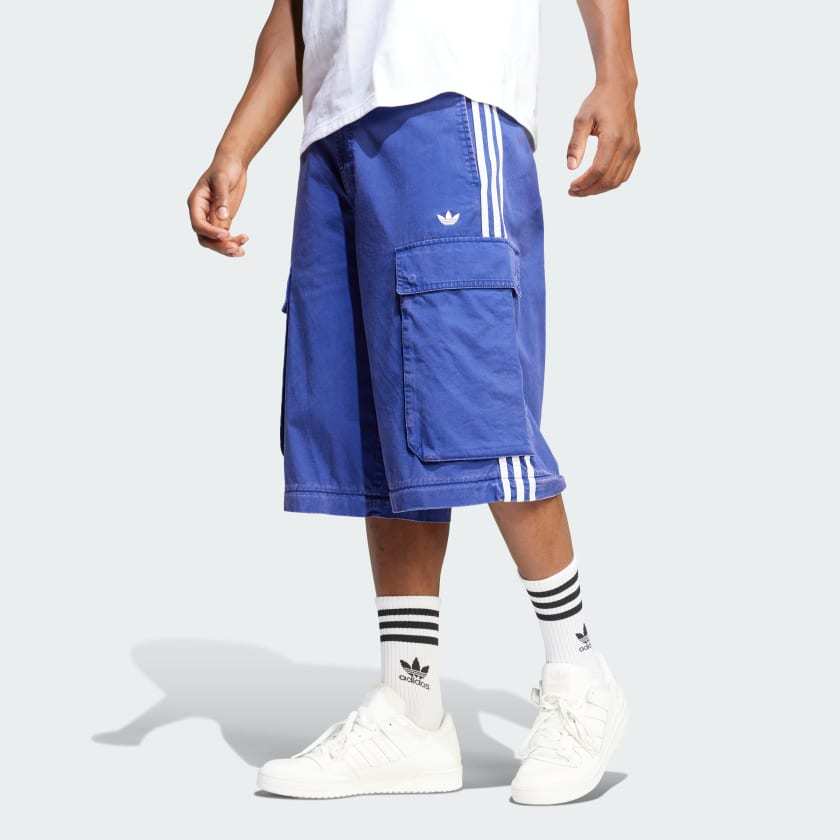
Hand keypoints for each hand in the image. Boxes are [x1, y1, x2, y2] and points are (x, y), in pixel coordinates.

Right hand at [187, 154, 248, 256]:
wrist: (233, 164)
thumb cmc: (224, 167)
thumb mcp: (222, 179)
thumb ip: (221, 198)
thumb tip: (222, 216)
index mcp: (196, 202)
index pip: (198, 223)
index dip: (210, 232)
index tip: (225, 235)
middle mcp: (201, 213)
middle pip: (204, 237)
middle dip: (218, 245)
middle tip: (234, 248)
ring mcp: (212, 218)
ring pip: (214, 241)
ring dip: (227, 248)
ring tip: (241, 250)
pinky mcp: (222, 220)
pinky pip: (225, 237)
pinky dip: (233, 242)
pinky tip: (244, 240)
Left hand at [567, 82, 639, 196]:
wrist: (619, 89)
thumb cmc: (599, 102)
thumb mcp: (581, 120)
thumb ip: (575, 144)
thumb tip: (570, 167)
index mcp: (613, 138)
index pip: (598, 170)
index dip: (584, 183)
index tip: (571, 187)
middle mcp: (626, 145)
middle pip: (608, 179)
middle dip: (589, 190)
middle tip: (573, 191)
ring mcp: (633, 148)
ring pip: (617, 180)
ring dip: (599, 189)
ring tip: (583, 189)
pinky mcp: (635, 149)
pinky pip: (624, 174)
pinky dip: (610, 183)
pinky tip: (596, 182)